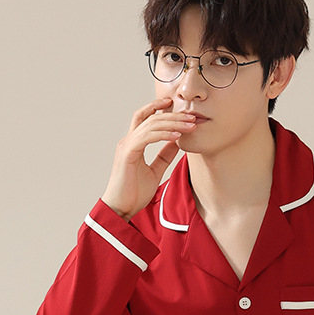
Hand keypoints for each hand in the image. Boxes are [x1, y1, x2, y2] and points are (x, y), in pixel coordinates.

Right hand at [101, 98, 197, 219]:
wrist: (121, 208)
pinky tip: (177, 136)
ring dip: (172, 123)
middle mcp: (128, 141)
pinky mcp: (128, 154)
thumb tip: (176, 143)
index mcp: (133, 143)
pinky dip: (163, 135)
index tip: (177, 106)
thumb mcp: (155, 171)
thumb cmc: (134, 193)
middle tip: (191, 116)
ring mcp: (127, 146)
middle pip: (151, 118)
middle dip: (173, 115)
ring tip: (190, 125)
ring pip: (151, 125)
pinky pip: (147, 137)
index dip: (158, 108)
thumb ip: (164, 156)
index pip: (145, 118)